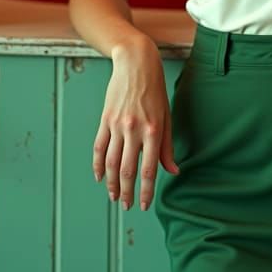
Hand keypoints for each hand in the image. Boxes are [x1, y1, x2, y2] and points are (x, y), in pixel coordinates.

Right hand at [93, 36, 178, 211]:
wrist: (136, 64)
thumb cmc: (155, 91)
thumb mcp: (167, 116)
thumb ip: (167, 146)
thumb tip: (172, 171)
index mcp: (153, 130)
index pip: (148, 169)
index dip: (145, 191)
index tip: (143, 206)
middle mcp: (134, 130)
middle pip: (127, 170)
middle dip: (127, 192)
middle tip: (126, 206)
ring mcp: (117, 125)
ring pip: (112, 162)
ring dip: (112, 183)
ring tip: (114, 196)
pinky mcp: (105, 119)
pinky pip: (99, 147)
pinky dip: (98, 164)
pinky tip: (100, 177)